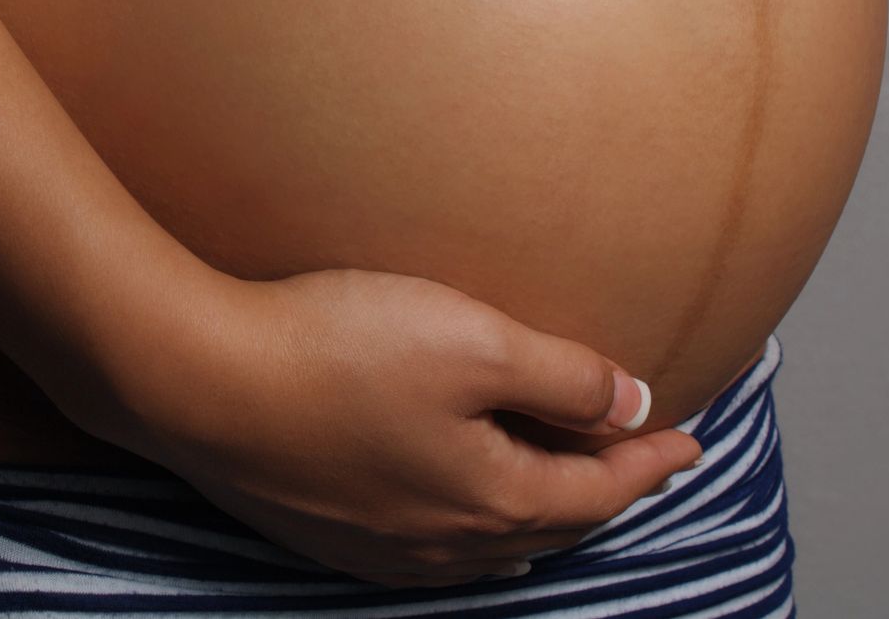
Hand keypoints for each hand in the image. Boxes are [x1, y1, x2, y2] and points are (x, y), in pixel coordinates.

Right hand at [92, 268, 699, 587]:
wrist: (199, 381)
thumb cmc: (333, 348)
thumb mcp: (471, 340)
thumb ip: (563, 375)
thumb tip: (635, 404)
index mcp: (491, 498)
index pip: (598, 488)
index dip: (649, 460)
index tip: (690, 440)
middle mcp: (442, 543)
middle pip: (548, 525)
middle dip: (601, 493)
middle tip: (638, 464)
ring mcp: (379, 547)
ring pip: (488, 545)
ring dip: (536, 515)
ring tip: (562, 495)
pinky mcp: (326, 534)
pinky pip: (429, 548)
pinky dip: (471, 528)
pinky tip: (460, 517)